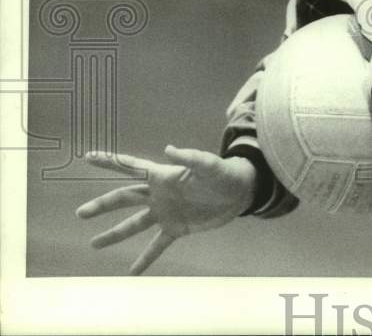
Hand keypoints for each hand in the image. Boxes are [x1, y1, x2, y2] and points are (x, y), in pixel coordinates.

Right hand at [76, 146, 256, 274]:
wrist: (239, 192)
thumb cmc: (223, 172)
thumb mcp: (208, 164)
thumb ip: (189, 157)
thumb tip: (168, 149)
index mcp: (162, 175)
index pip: (131, 167)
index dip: (110, 161)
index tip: (89, 156)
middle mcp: (158, 194)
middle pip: (124, 198)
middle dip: (103, 205)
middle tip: (81, 213)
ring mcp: (165, 213)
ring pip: (134, 225)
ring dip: (115, 234)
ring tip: (94, 244)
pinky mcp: (176, 229)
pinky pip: (156, 246)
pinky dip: (144, 259)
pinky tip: (132, 273)